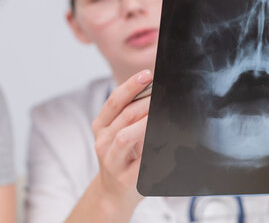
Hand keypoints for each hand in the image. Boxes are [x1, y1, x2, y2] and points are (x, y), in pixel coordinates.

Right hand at [91, 70, 151, 209]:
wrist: (114, 194)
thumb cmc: (123, 158)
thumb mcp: (121, 133)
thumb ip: (133, 114)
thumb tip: (155, 91)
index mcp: (101, 127)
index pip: (113, 102)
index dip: (130, 86)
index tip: (147, 75)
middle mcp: (102, 142)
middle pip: (123, 116)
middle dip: (145, 102)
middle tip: (163, 94)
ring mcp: (112, 162)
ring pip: (125, 137)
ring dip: (145, 123)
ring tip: (161, 113)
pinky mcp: (125, 179)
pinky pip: (141, 161)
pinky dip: (155, 150)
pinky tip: (168, 142)